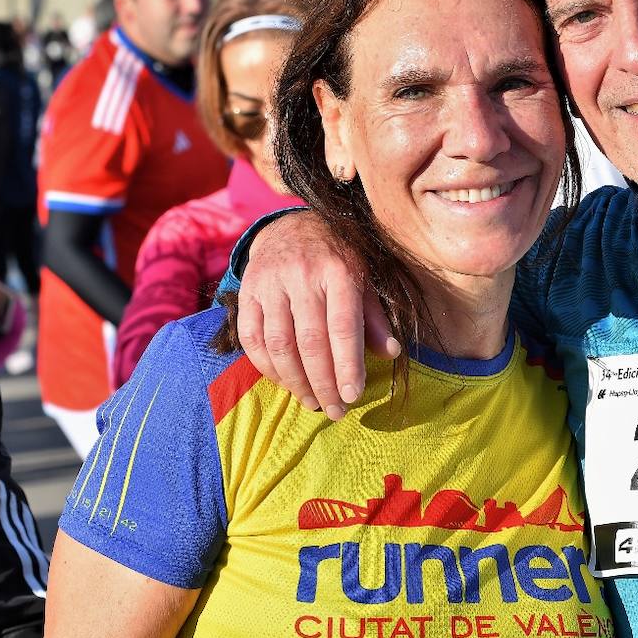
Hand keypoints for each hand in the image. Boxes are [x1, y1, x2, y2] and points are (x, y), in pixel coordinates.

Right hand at [236, 210, 397, 419]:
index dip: (347, 364)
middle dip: (324, 382)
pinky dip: (268, 367)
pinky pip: (252, 338)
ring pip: (280, 344)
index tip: (353, 395)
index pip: (343, 326)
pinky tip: (285, 382)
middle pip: (311, 341)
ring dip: (296, 381)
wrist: (291, 226)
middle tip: (335, 410)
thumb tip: (390, 353)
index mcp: (339, 271)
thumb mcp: (363, 278)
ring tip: (313, 402)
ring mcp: (270, 283)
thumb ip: (374, 317)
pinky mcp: (246, 292)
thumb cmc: (335, 259)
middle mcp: (302, 275)